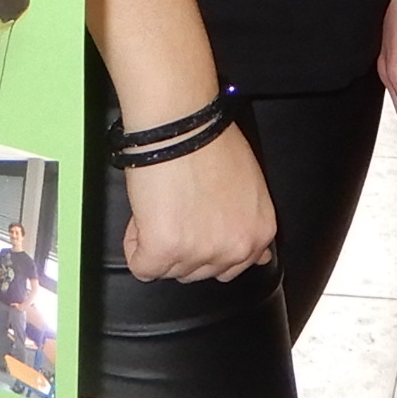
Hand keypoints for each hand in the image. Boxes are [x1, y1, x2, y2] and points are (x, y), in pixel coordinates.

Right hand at [119, 128, 276, 284]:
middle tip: (177, 206)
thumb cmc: (210, 142)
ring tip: (162, 203)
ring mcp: (201, 253)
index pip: (231, 267)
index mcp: (259, 232)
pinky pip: (141, 267)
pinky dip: (135, 245)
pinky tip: (146, 214)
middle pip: (198, 272)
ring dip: (157, 242)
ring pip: (168, 270)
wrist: (180, 125)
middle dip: (182, 246)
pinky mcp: (165, 251)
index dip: (205, 242)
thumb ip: (249, 224)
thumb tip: (261, 258)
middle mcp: (236, 249)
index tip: (196, 223)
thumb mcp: (250, 187)